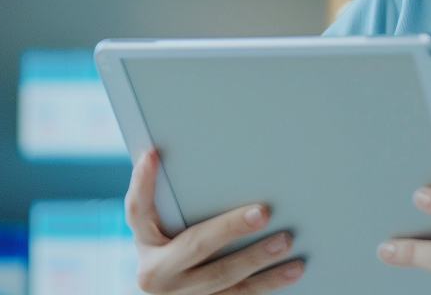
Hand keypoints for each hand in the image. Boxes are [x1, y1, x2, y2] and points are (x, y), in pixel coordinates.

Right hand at [125, 150, 304, 294]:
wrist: (171, 287)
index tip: (152, 156)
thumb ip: (167, 196)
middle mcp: (156, 273)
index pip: (137, 210)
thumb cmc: (170, 243)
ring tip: (285, 241)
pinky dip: (270, 282)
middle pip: (195, 246)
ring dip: (258, 259)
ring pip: (223, 277)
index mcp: (144, 242)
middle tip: (262, 213)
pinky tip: (293, 269)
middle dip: (230, 228)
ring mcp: (182, 294)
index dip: (142, 183)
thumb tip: (167, 151)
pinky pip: (241, 294)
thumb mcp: (160, 223)